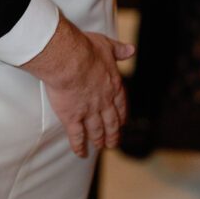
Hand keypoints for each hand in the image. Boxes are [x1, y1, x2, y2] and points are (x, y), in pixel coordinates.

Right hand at [21, 15, 133, 156]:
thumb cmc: (86, 49)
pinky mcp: (71, 117)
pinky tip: (80, 153)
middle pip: (111, 122)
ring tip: (100, 147)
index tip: (123, 123)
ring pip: (96, 130)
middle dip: (113, 133)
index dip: (122, 115)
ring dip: (99, 140)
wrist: (69, 60)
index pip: (121, 104)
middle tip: (114, 142)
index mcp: (112, 85)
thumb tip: (130, 50)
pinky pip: (77, 135)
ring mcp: (88, 111)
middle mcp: (103, 102)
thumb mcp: (106, 46)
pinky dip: (79, 145)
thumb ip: (118, 50)